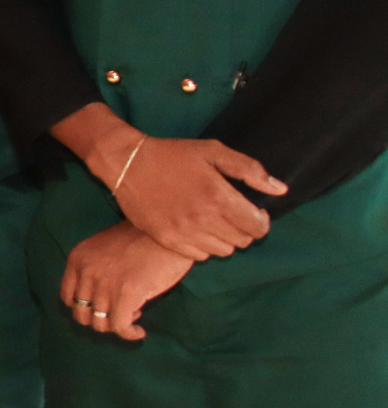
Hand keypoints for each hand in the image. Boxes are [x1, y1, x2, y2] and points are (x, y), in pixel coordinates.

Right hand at [51, 104, 282, 259]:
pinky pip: (199, 256)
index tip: (253, 212)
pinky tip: (196, 229)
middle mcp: (203, 218)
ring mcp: (183, 232)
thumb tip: (280, 190)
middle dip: (244, 229)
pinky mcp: (166, 239)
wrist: (126, 162)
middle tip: (231, 215)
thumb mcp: (213, 151)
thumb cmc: (173, 154)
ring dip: (224, 239)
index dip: (261, 220)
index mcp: (218, 196)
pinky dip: (204, 246)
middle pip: (242, 241)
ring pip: (222, 251)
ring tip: (213, 222)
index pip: (257, 226)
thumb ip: (249, 170)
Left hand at [60, 222, 193, 341]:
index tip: (102, 307)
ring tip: (133, 314)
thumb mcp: (104, 248)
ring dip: (116, 325)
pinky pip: (120, 327)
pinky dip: (129, 334)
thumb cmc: (141, 238)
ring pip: (100, 324)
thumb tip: (96, 297)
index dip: (84, 308)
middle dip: (99, 319)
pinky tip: (138, 332)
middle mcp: (86, 273)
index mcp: (78, 259)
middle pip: (82, 314)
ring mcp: (104, 285)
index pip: (67, 297)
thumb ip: (94, 268)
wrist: (165, 231)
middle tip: (119, 313)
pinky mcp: (126, 295)